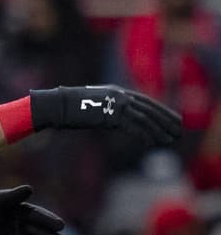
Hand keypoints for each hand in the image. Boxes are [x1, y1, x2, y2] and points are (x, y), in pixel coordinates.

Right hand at [29, 85, 180, 145]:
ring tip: (169, 138)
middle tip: (178, 128)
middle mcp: (120, 95)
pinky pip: (133, 126)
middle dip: (165, 119)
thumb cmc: (68, 109)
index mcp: (116, 92)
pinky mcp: (111, 115)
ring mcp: (116, 104)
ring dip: (159, 129)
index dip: (160, 110)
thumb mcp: (92, 107)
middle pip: (149, 108)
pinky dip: (145, 135)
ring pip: (145, 118)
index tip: (170, 118)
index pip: (144, 101)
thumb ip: (107, 111)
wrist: (56, 105)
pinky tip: (151, 143)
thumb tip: (114, 121)